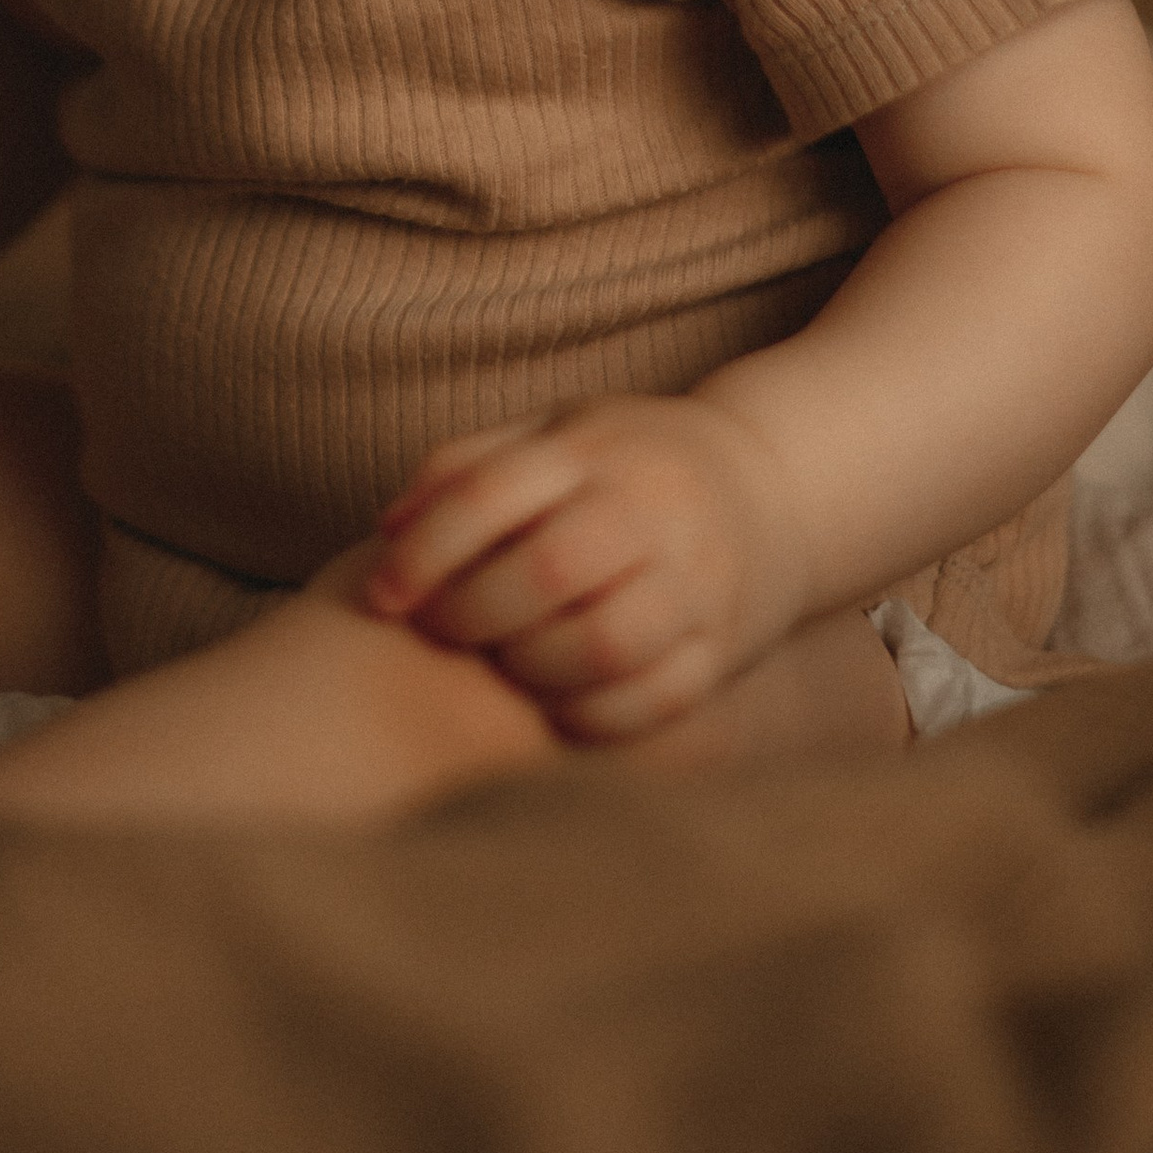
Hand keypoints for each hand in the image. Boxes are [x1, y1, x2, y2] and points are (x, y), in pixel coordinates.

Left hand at [361, 391, 804, 743]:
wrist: (770, 486)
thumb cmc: (626, 466)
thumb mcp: (554, 436)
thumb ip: (468, 468)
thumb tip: (387, 530)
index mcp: (595, 449)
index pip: (491, 493)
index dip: (424, 552)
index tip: (383, 595)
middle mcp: (650, 507)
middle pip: (544, 572)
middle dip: (472, 616)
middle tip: (444, 631)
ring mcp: (696, 578)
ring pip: (602, 644)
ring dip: (532, 669)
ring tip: (507, 663)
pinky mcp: (725, 645)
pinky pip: (655, 701)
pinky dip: (593, 715)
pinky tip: (558, 702)